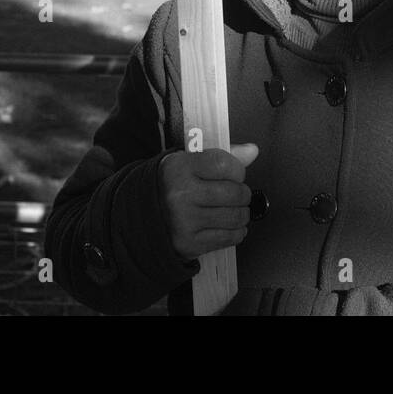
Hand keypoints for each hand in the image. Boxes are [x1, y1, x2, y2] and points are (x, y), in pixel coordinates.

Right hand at [158, 143, 258, 261]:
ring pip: (236, 216)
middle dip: (242, 194)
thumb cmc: (172, 185)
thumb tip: (253, 150)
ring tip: (232, 210)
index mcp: (179, 168)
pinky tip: (229, 225)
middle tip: (236, 194)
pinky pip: (229, 237)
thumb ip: (223, 155)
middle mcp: (180, 194)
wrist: (140, 217)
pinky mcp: (190, 243)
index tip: (233, 174)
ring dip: (242, 214)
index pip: (226, 165)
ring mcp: (185, 221)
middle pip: (235, 193)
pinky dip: (237, 231)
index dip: (237, 170)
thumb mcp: (190, 162)